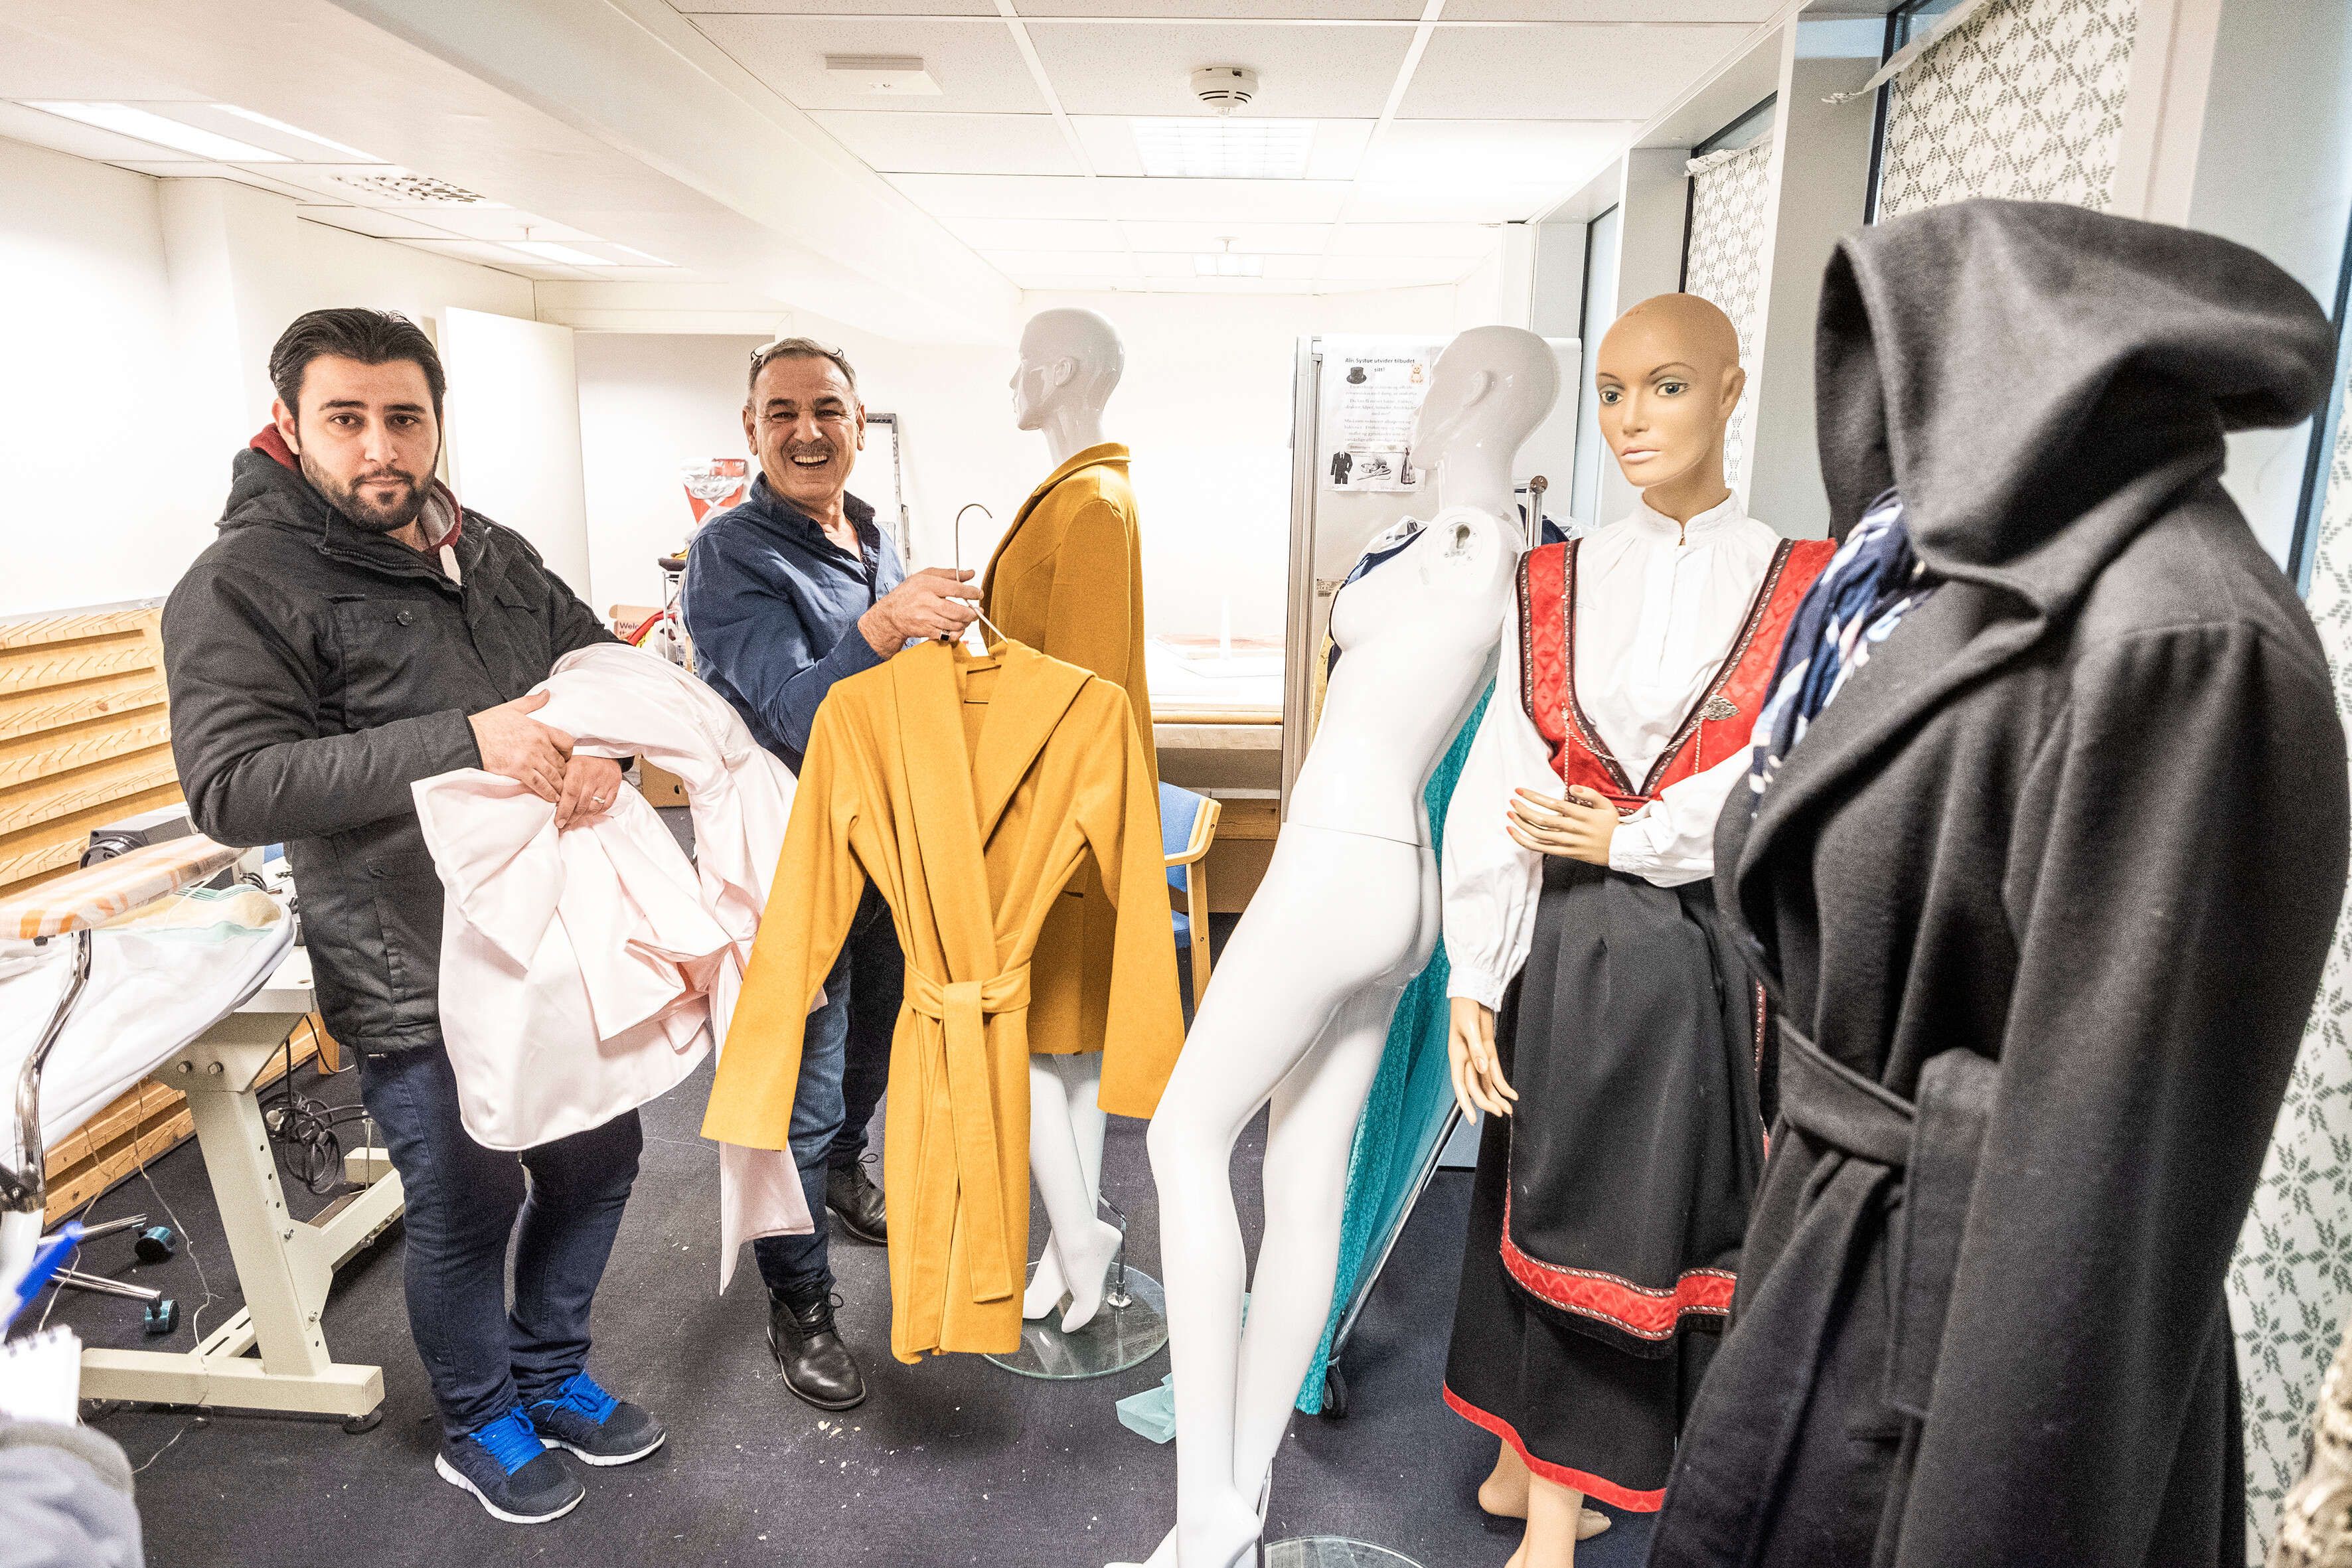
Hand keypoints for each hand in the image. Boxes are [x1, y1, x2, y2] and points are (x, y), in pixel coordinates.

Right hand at [468, 691, 573, 802]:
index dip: (568, 752)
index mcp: (539, 728)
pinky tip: (551, 797)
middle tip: (559, 777)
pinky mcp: (520, 770)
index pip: (566, 741)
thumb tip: (547, 694)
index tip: (564, 758)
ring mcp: (530, 758)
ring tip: (558, 790)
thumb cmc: (488, 724)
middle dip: (562, 771)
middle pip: (561, 761)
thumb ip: (532, 702)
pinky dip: (548, 793)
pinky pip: (540, 784)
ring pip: (553, 775)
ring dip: (557, 784)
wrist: (470, 739)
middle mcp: (538, 743)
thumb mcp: (512, 708)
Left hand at [554, 755, 624, 830]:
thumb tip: (546, 798)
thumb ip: (557, 780)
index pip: (570, 795)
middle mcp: (592, 776)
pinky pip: (605, 806)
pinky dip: (596, 812)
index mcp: (577, 769)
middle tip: (563, 824)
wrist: (604, 750)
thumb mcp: (566, 764)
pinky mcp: (615, 786)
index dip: (564, 811)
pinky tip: (587, 813)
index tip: (558, 822)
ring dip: (582, 817)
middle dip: (571, 818)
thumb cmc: (581, 760)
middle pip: (581, 804)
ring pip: (593, 807)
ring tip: (573, 820)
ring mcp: (605, 782)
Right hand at [859, 568, 980, 653]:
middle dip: (971, 612)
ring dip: (965, 622)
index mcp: (927, 585)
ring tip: (967, 618)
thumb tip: (970, 573)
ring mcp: (926, 618)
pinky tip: (958, 627)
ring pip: (953, 624)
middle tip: (977, 610)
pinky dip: (956, 632)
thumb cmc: (908, 593)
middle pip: (956, 610)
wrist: (892, 614)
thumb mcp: (926, 576)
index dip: (970, 592)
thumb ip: (949, 574)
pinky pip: (947, 635)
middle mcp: (926, 602)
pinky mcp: (926, 631)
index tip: (979, 593)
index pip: (955, 589)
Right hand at [1449, 996, 1515, 1119]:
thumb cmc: (1464, 1007)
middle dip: (1488, 1102)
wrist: (1471, 993)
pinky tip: (1511, 1094)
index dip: (1466, 1104)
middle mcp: (1466, 1060)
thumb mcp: (1469, 1027)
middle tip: (1501, 1113)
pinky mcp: (1488, 1051)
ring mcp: (1478, 1057)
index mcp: (1457, 1055)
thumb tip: (1482, 1068)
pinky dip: (1503, 1084)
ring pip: (1487, 1083)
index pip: (1461, 1085)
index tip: (1473, 1119)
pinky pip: (1495, 1072)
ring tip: (1508, 1110)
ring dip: (1497, 1097)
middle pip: (1477, 1087)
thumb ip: (1476, 1049)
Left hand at [1507, 785, 1617, 866]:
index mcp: (1582, 815)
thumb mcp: (1607, 805)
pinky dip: (1525, 841)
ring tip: (1511, 814)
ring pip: (1539, 834)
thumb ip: (1590, 794)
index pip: (1553, 804)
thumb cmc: (1612, 825)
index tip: (1520, 790)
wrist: (1620, 850)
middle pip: (1542, 820)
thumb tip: (1571, 787)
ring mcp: (1568, 843)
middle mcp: (1573, 829)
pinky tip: (1514, 833)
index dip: (1534, 797)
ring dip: (1521, 824)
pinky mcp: (1565, 853)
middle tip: (1512, 801)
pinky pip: (1541, 849)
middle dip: (1523, 809)